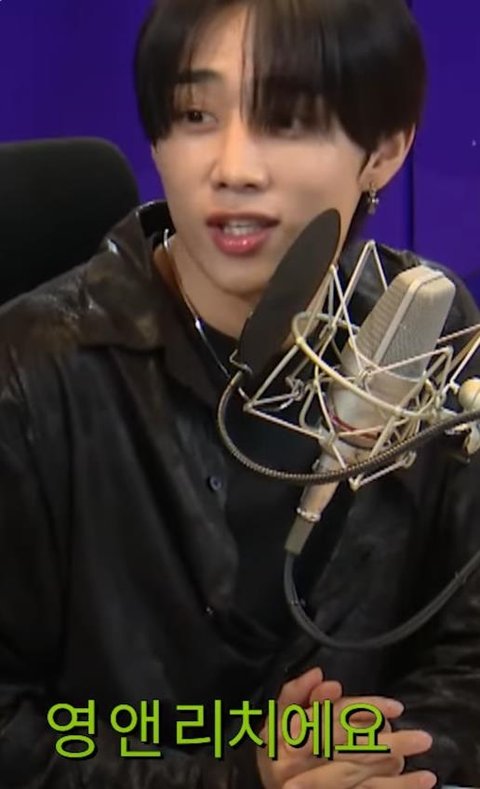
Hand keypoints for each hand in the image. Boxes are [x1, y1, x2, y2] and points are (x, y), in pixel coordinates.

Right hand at [256, 668, 435, 788]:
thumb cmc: (273, 743)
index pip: (332, 721)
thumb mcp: (277, 715)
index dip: (363, 712)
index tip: (397, 709)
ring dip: (395, 779)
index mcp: (289, 737)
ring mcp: (317, 782)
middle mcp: (303, 764)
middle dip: (389, 747)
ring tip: (428, 773)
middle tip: (423, 740)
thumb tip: (318, 673)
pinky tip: (416, 785)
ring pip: (358, 779)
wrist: (268, 782)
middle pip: (351, 753)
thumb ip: (295, 693)